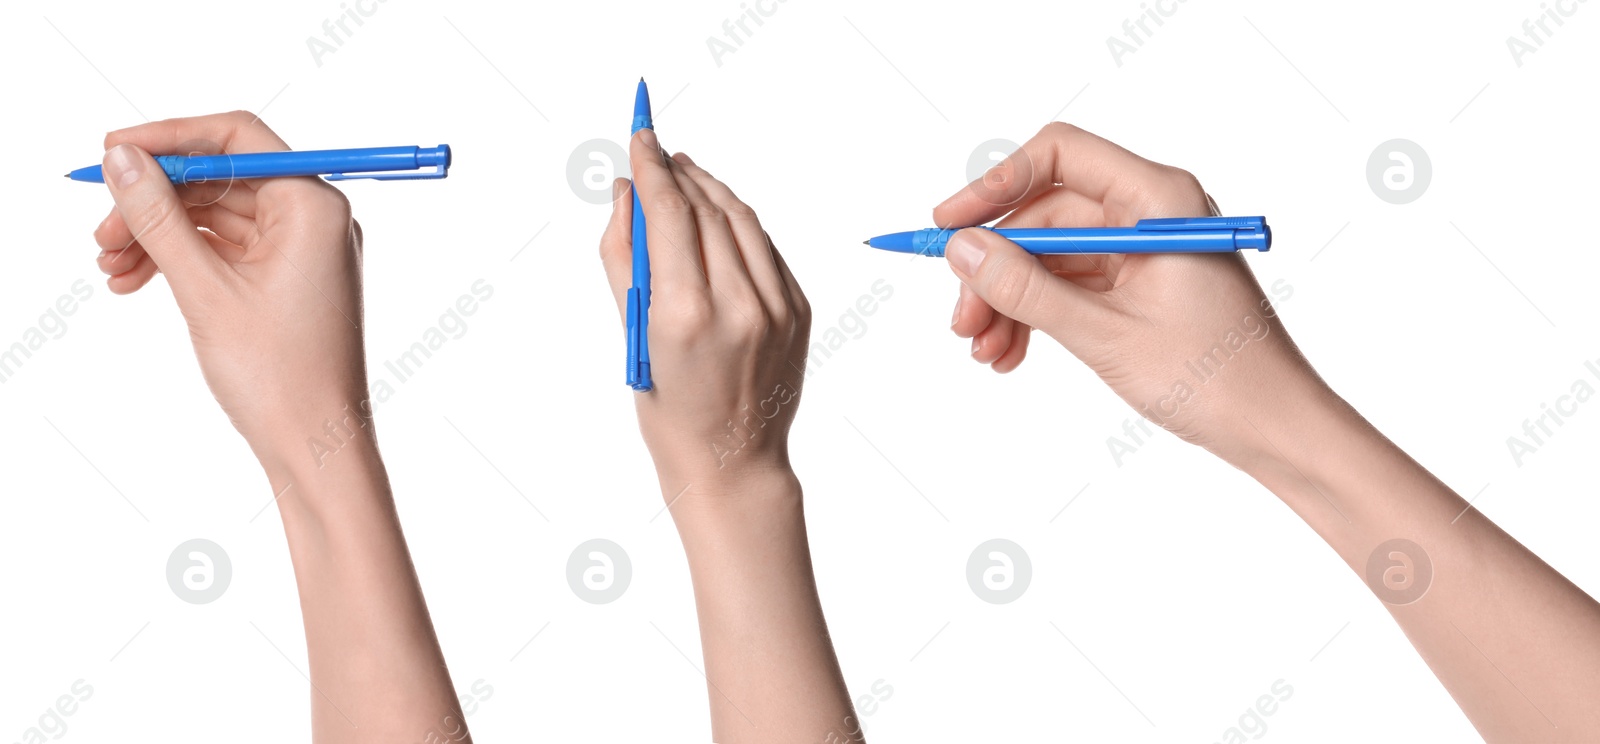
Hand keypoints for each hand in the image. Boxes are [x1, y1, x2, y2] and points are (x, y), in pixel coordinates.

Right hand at [92, 111, 366, 470]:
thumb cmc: (279, 375)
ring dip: (158, 233)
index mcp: (313, 206)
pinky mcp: (286, 279)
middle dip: (155, 199)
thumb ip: (159, 217)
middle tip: (100, 233)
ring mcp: (302, 250)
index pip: (237, 136)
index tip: (110, 150)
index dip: (169, 137)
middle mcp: (315, 219)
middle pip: (220, 177)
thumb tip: (122, 158)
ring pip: (215, 216)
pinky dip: (180, 259)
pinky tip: (132, 281)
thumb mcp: (204, 289)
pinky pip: (224, 249)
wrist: (315, 447)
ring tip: (109, 266)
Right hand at [599, 128, 810, 492]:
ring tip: (684, 173)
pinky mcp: (799, 311)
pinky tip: (718, 215)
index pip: (669, 215)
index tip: (640, 136)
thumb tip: (627, 192)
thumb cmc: (669, 406)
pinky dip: (739, 224)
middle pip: (707, 210)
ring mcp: (777, 308)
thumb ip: (624, 257)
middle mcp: (738, 305)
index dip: (653, 167)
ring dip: (711, 190)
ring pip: (742, 221)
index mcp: (686, 315)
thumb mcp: (633, 336)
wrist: (732, 460)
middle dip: (678, 174)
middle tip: (656, 151)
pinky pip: (766, 250)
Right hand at [938, 123, 1318, 464]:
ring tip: (982, 349)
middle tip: (961, 318)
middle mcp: (1152, 211)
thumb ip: (1027, 288)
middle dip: (996, 266)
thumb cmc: (1214, 378)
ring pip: (1050, 255)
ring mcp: (1144, 249)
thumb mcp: (1104, 334)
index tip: (949, 228)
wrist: (1273, 429)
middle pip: (1045, 213)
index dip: (996, 185)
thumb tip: (962, 250)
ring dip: (1009, 299)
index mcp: (1160, 199)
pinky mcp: (1139, 283)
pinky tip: (1010, 353)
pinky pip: (1070, 284)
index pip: (1061, 155)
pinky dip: (1036, 315)